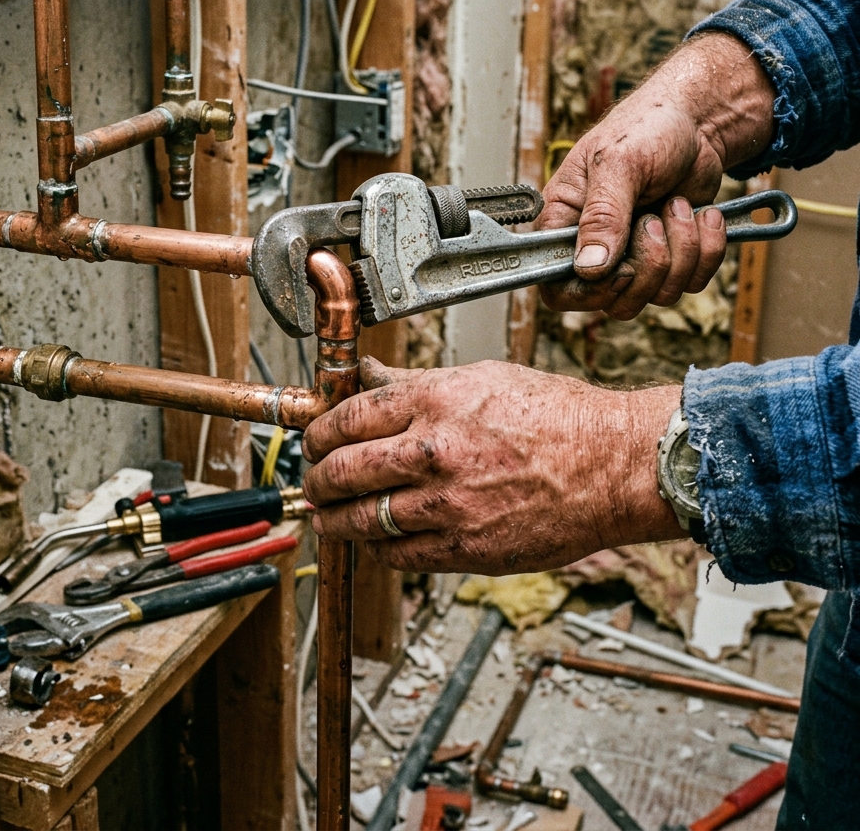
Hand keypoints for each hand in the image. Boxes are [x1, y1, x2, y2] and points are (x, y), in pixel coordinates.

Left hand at [302, 357, 683, 573]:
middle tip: (313, 481)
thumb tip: (367, 373)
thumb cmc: (557, 416)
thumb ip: (415, 382)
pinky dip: (376, 547)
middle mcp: (433, 453)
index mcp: (434, 402)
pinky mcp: (465, 549)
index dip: (318, 434)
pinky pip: (398, 555)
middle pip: (342, 471)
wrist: (614, 466)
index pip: (347, 419)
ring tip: (328, 517)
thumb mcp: (481, 378)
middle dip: (315, 479)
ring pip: (362, 520)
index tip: (313, 441)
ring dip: (334, 520)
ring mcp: (447, 505)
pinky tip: (375, 538)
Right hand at [539, 32, 774, 317]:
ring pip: (656, 294)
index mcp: (564, 224)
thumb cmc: (647, 128)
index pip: (556, 288)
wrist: (701, 121)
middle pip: (613, 301)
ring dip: (682, 250)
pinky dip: (707, 249)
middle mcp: (596, 247)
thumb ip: (601, 216)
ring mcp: (635, 256)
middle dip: (648, 265)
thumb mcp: (618, 165)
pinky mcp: (672, 257)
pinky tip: (701, 213)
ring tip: (678, 205)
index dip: (587, 292)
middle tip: (653, 220)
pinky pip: (691, 283)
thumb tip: (588, 267)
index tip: (618, 269)